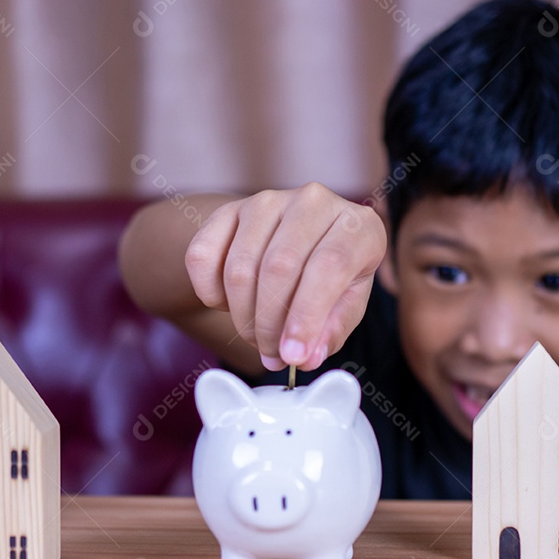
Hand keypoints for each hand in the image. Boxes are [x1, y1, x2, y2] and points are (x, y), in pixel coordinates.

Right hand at [185, 183, 386, 370]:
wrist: (296, 240)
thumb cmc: (331, 275)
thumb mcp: (347, 303)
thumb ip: (332, 330)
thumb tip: (306, 357)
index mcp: (356, 226)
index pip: (329, 266)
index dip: (307, 317)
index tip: (293, 356)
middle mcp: (314, 201)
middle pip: (279, 267)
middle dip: (270, 325)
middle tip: (272, 353)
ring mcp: (268, 201)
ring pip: (239, 267)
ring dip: (242, 316)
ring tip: (256, 335)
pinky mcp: (229, 208)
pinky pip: (202, 256)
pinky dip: (210, 294)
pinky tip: (229, 304)